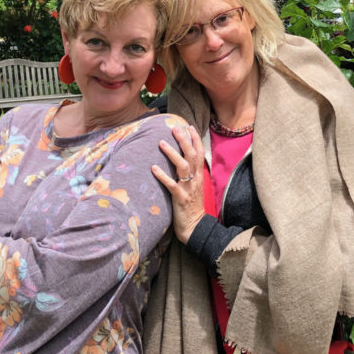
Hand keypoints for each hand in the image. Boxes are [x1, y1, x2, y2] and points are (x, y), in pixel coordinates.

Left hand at [151, 125, 205, 243]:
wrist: (195, 227)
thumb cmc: (191, 207)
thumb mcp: (193, 188)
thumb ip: (190, 175)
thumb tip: (182, 161)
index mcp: (199, 177)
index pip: (199, 154)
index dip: (195, 139)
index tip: (188, 126)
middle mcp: (195, 180)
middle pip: (192, 156)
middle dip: (184, 141)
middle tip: (175, 128)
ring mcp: (188, 189)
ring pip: (182, 167)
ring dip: (172, 154)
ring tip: (161, 143)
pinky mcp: (180, 199)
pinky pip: (171, 185)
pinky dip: (162, 176)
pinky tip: (153, 168)